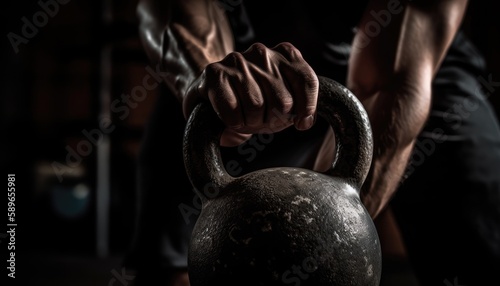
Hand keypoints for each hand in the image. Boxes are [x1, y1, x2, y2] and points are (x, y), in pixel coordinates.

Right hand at [183, 42, 318, 145]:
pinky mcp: (215, 73)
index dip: (306, 108)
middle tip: (263, 121)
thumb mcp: (282, 101)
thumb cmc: (253, 99)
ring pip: (257, 106)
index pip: (306, 81)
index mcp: (285, 54)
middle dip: (274, 121)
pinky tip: (232, 117)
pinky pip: (232, 110)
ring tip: (246, 119)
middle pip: (283, 101)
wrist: (211, 91)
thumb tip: (304, 122)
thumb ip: (300, 107)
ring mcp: (238, 60)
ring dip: (252, 122)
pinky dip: (234, 122)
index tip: (300, 123)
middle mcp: (262, 53)